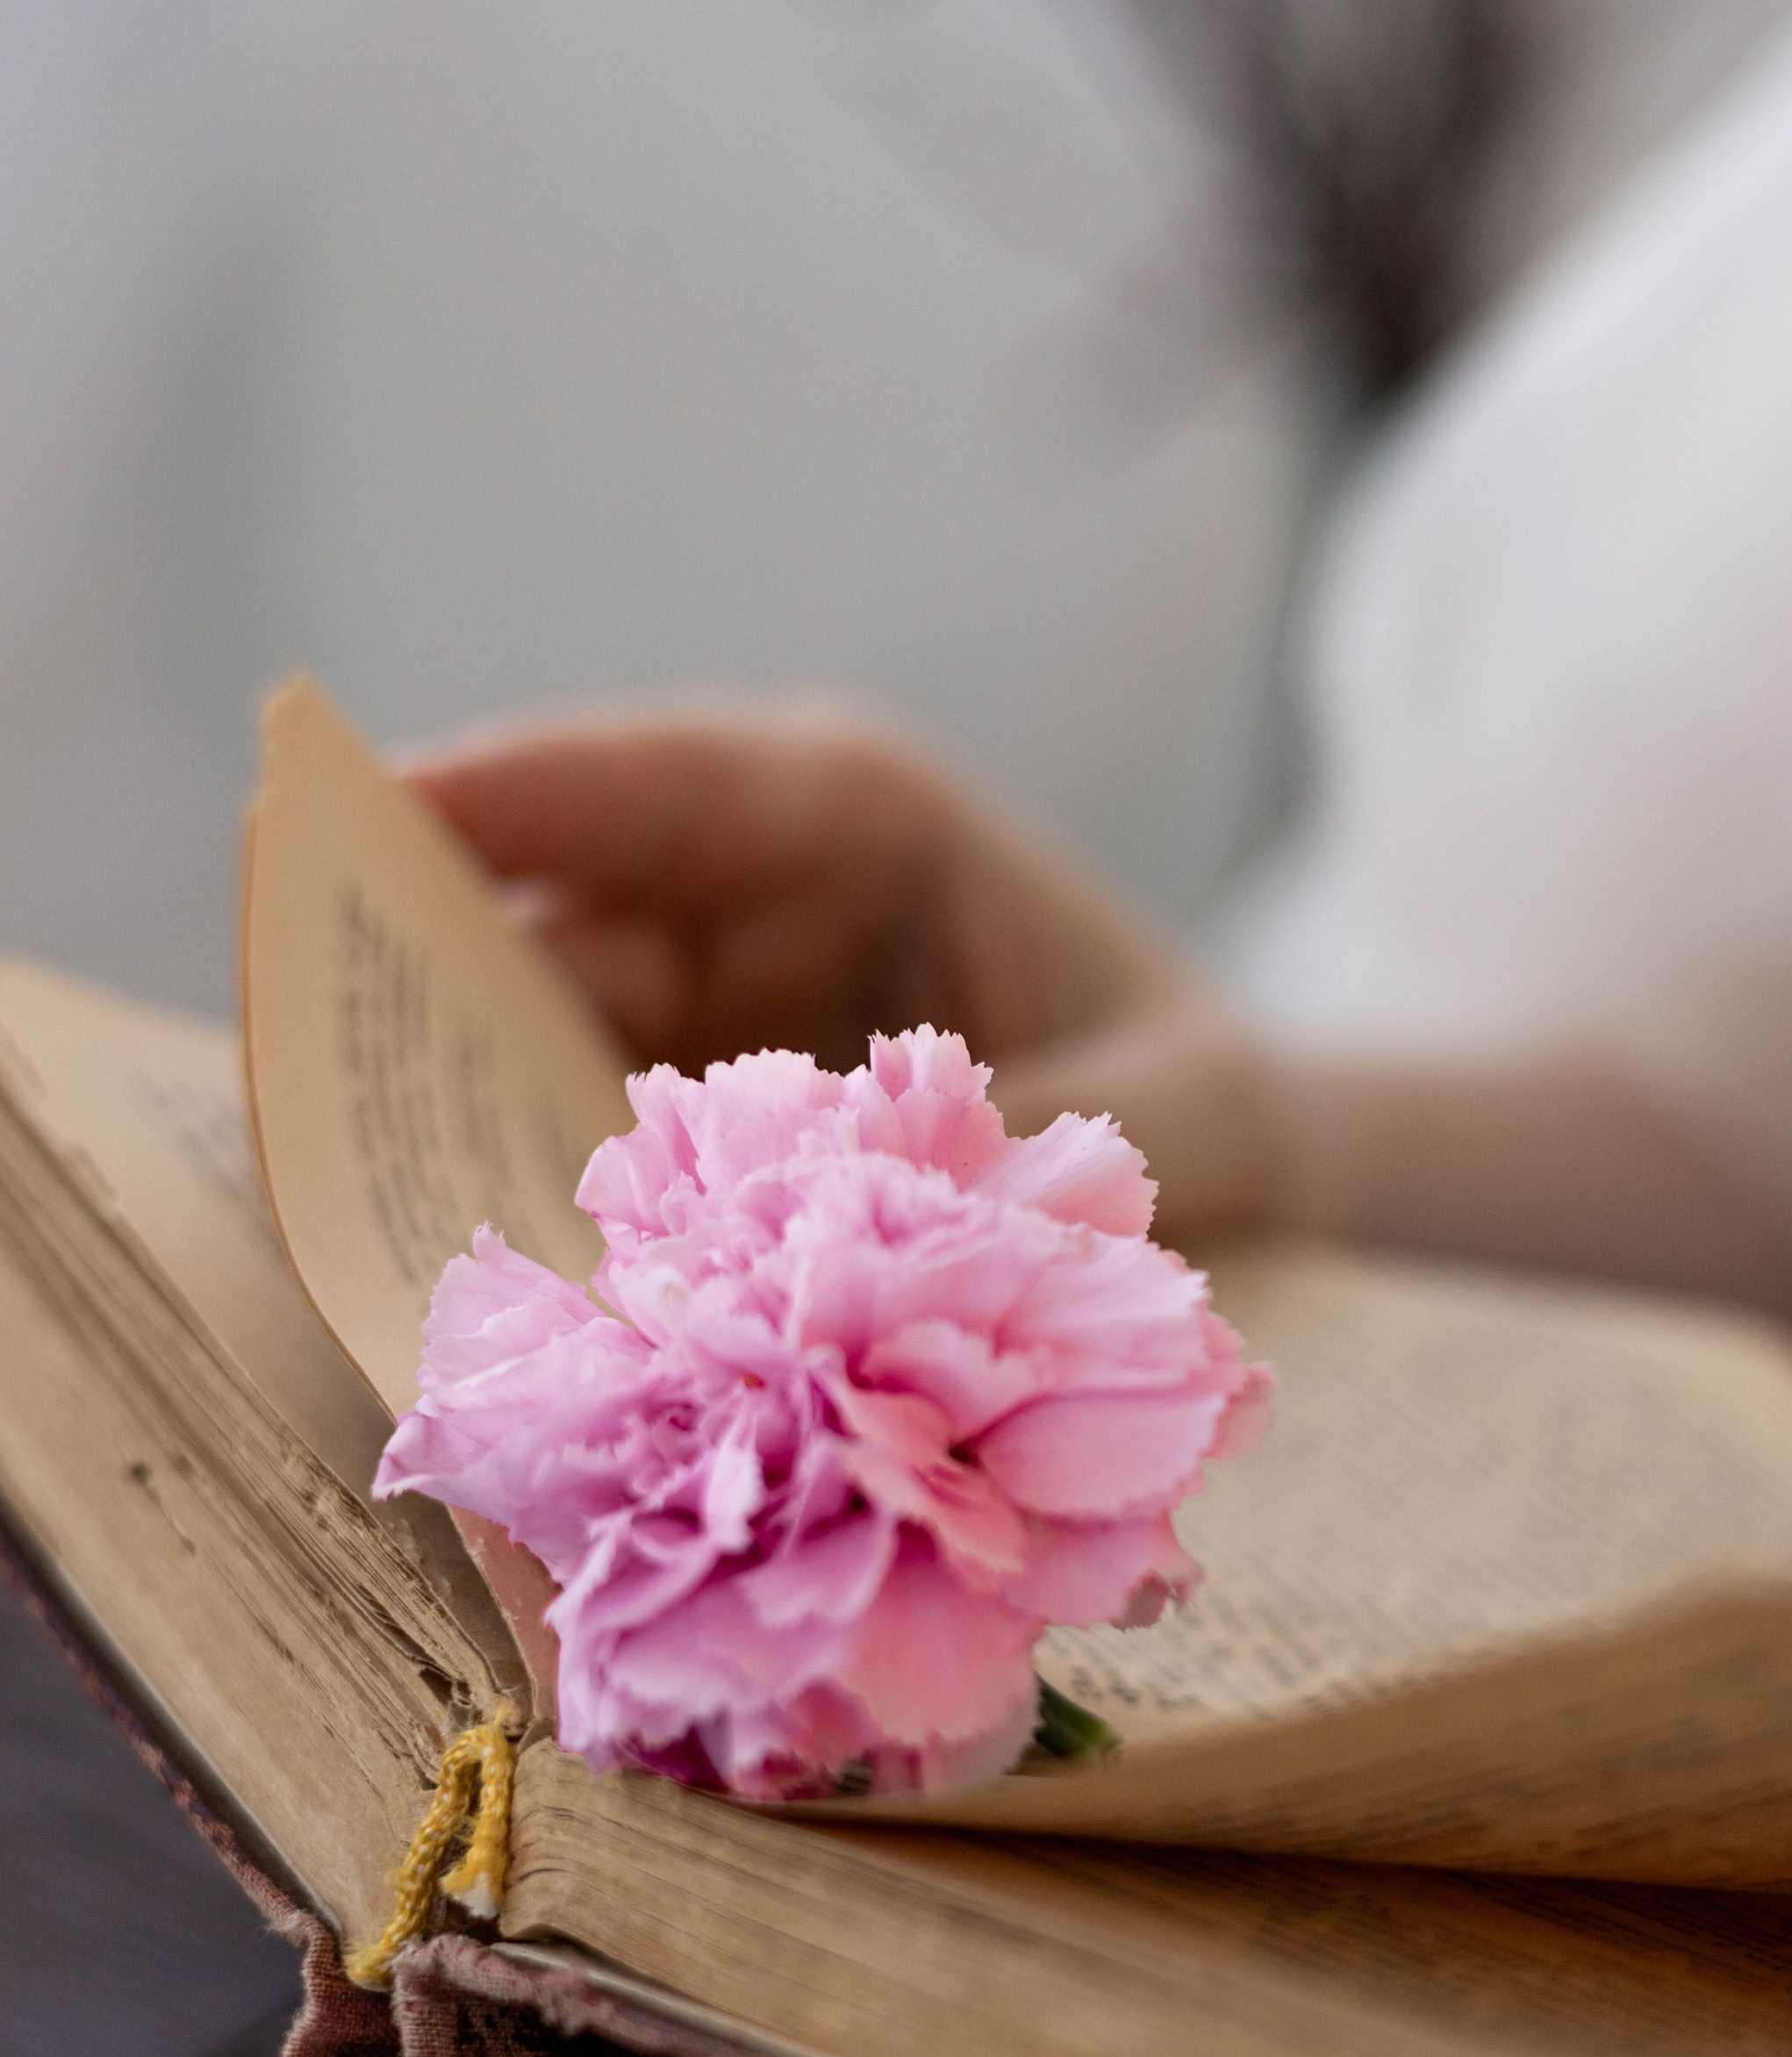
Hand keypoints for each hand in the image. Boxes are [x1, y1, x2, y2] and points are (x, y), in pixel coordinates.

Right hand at [404, 700, 1274, 1240]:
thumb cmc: (1213, 1094)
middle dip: (425, 971)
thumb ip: (1019, 1163)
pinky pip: (577, 1145)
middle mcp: (750, 898)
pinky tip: (467, 1275)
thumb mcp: (1165, 1114)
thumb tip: (858, 1237)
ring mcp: (705, 1014)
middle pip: (551, 915)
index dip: (511, 790)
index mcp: (857, 817)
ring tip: (352, 1185)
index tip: (369, 800)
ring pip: (533, 1042)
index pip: (660, 781)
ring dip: (453, 1116)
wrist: (1232, 1166)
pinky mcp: (689, 1126)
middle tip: (294, 1020)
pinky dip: (524, 1207)